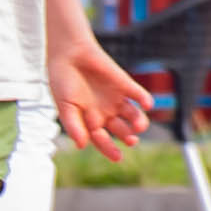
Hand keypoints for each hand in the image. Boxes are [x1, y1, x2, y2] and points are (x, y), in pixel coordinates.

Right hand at [50, 25, 154, 158]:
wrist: (70, 53)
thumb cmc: (63, 81)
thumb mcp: (65, 106)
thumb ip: (74, 125)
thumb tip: (82, 145)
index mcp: (90, 121)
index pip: (102, 140)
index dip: (110, 149)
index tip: (118, 157)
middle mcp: (106, 113)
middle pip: (121, 131)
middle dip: (128, 136)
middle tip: (132, 140)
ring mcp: (116, 99)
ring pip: (133, 116)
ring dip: (139, 122)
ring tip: (139, 126)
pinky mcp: (125, 84)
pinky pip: (138, 95)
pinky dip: (144, 100)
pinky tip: (146, 105)